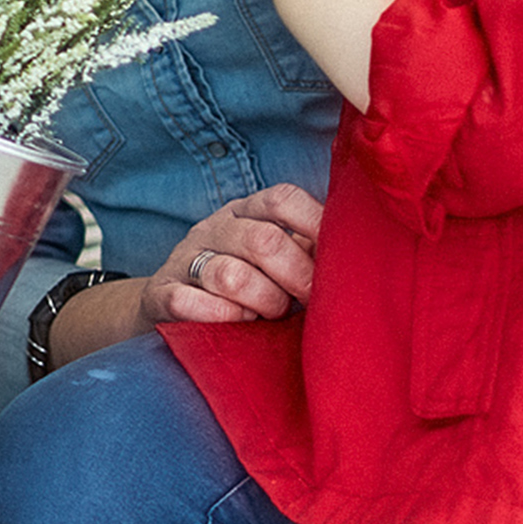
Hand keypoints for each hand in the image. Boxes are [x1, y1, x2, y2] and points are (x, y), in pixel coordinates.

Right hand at [131, 185, 322, 331]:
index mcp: (245, 212)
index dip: (316, 226)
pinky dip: (222, 318)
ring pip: (230, 276)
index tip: (338, 261)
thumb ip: (307, 250)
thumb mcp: (273, 259)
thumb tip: (362, 255)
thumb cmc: (243, 286)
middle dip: (297, 277)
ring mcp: (184, 260)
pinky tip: (237, 325)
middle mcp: (213, 229)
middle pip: (262, 240)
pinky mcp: (161, 293)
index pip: (282, 199)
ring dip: (261, 303)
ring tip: (269, 316)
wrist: (170, 307)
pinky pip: (189, 303)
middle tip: (308, 300)